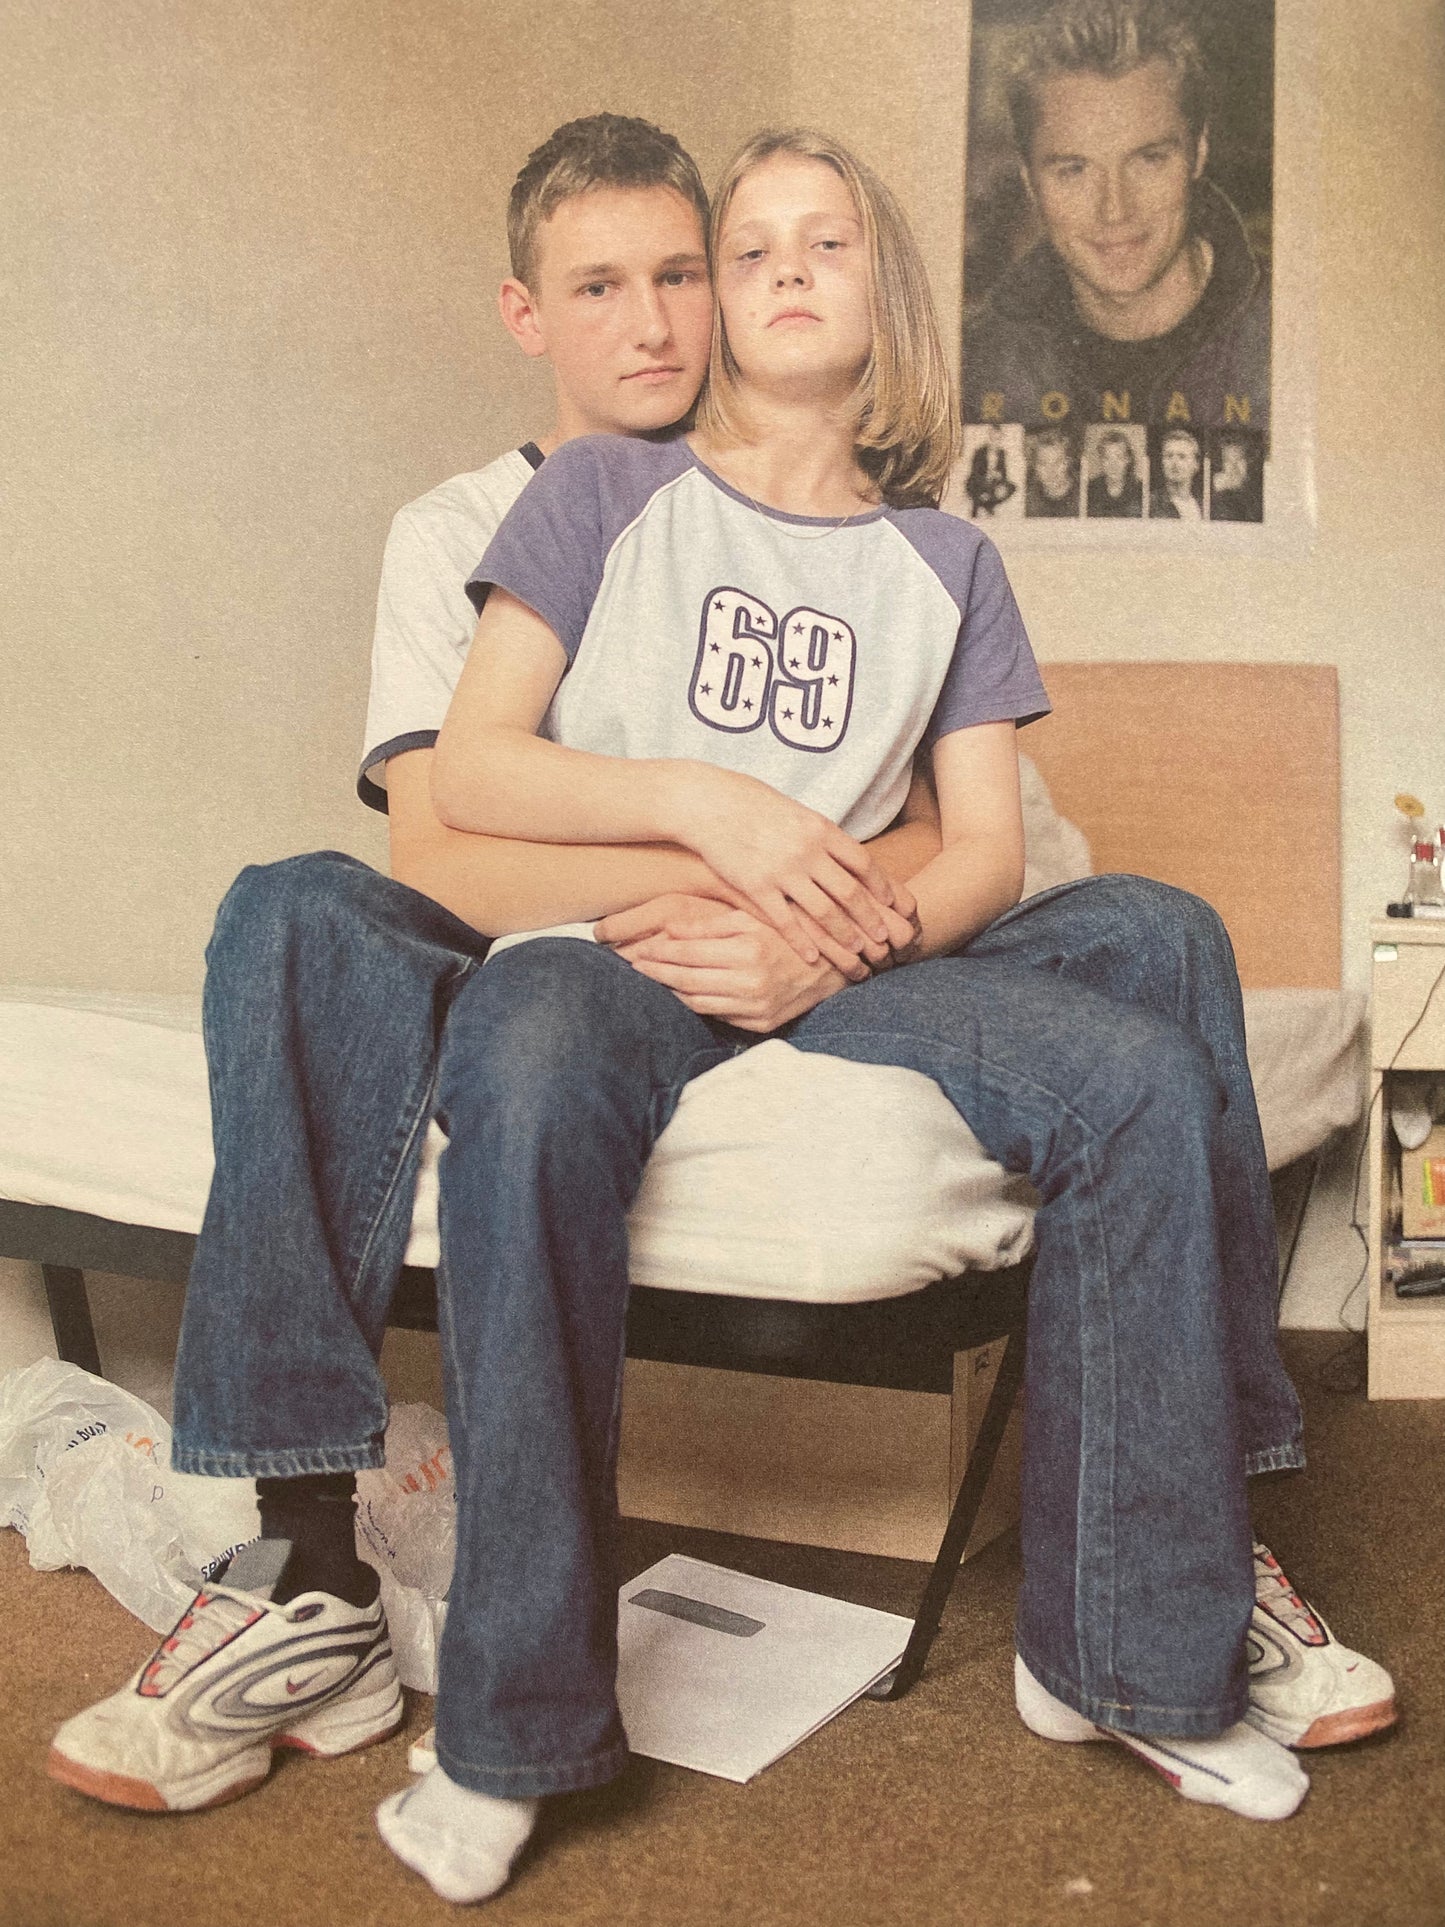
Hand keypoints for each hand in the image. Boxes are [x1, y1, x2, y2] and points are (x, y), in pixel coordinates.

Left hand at [596, 895, 850, 1031]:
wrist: (831, 968)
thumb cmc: (788, 934)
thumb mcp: (752, 919)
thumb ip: (709, 925)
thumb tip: (669, 931)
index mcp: (748, 951)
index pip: (688, 956)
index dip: (658, 955)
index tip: (636, 952)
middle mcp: (751, 983)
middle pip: (687, 982)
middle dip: (655, 975)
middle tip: (630, 969)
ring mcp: (755, 1008)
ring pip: (698, 1004)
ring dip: (668, 995)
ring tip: (647, 984)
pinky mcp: (760, 1024)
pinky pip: (718, 1017)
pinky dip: (695, 1008)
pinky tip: (678, 999)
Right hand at [675, 766, 913, 965]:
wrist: (709, 804)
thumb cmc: (753, 806)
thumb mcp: (796, 813)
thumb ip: (820, 835)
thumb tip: (845, 854)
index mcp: (820, 829)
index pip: (862, 863)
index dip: (881, 887)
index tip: (894, 906)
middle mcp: (807, 850)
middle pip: (849, 891)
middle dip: (870, 919)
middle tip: (886, 940)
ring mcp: (782, 869)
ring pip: (822, 910)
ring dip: (843, 935)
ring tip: (857, 954)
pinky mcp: (756, 886)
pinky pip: (784, 920)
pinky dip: (802, 941)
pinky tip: (813, 958)